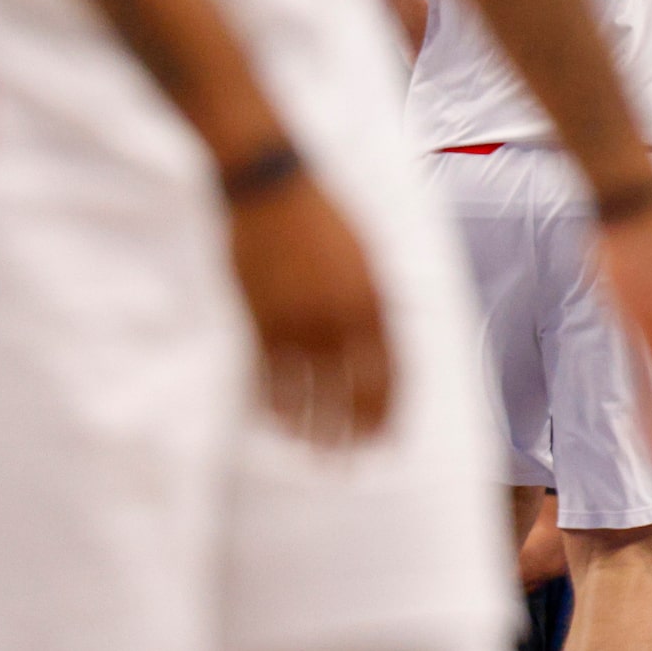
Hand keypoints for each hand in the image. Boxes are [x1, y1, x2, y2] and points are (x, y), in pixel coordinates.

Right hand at [229, 170, 394, 445]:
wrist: (273, 187)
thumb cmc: (323, 215)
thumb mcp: (366, 254)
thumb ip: (375, 300)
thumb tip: (387, 336)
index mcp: (373, 299)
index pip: (390, 371)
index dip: (389, 410)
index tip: (389, 438)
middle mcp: (340, 317)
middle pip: (352, 390)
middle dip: (355, 431)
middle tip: (353, 463)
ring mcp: (298, 320)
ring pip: (310, 390)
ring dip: (315, 428)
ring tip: (317, 455)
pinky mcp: (260, 319)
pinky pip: (270, 374)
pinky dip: (275, 403)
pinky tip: (279, 424)